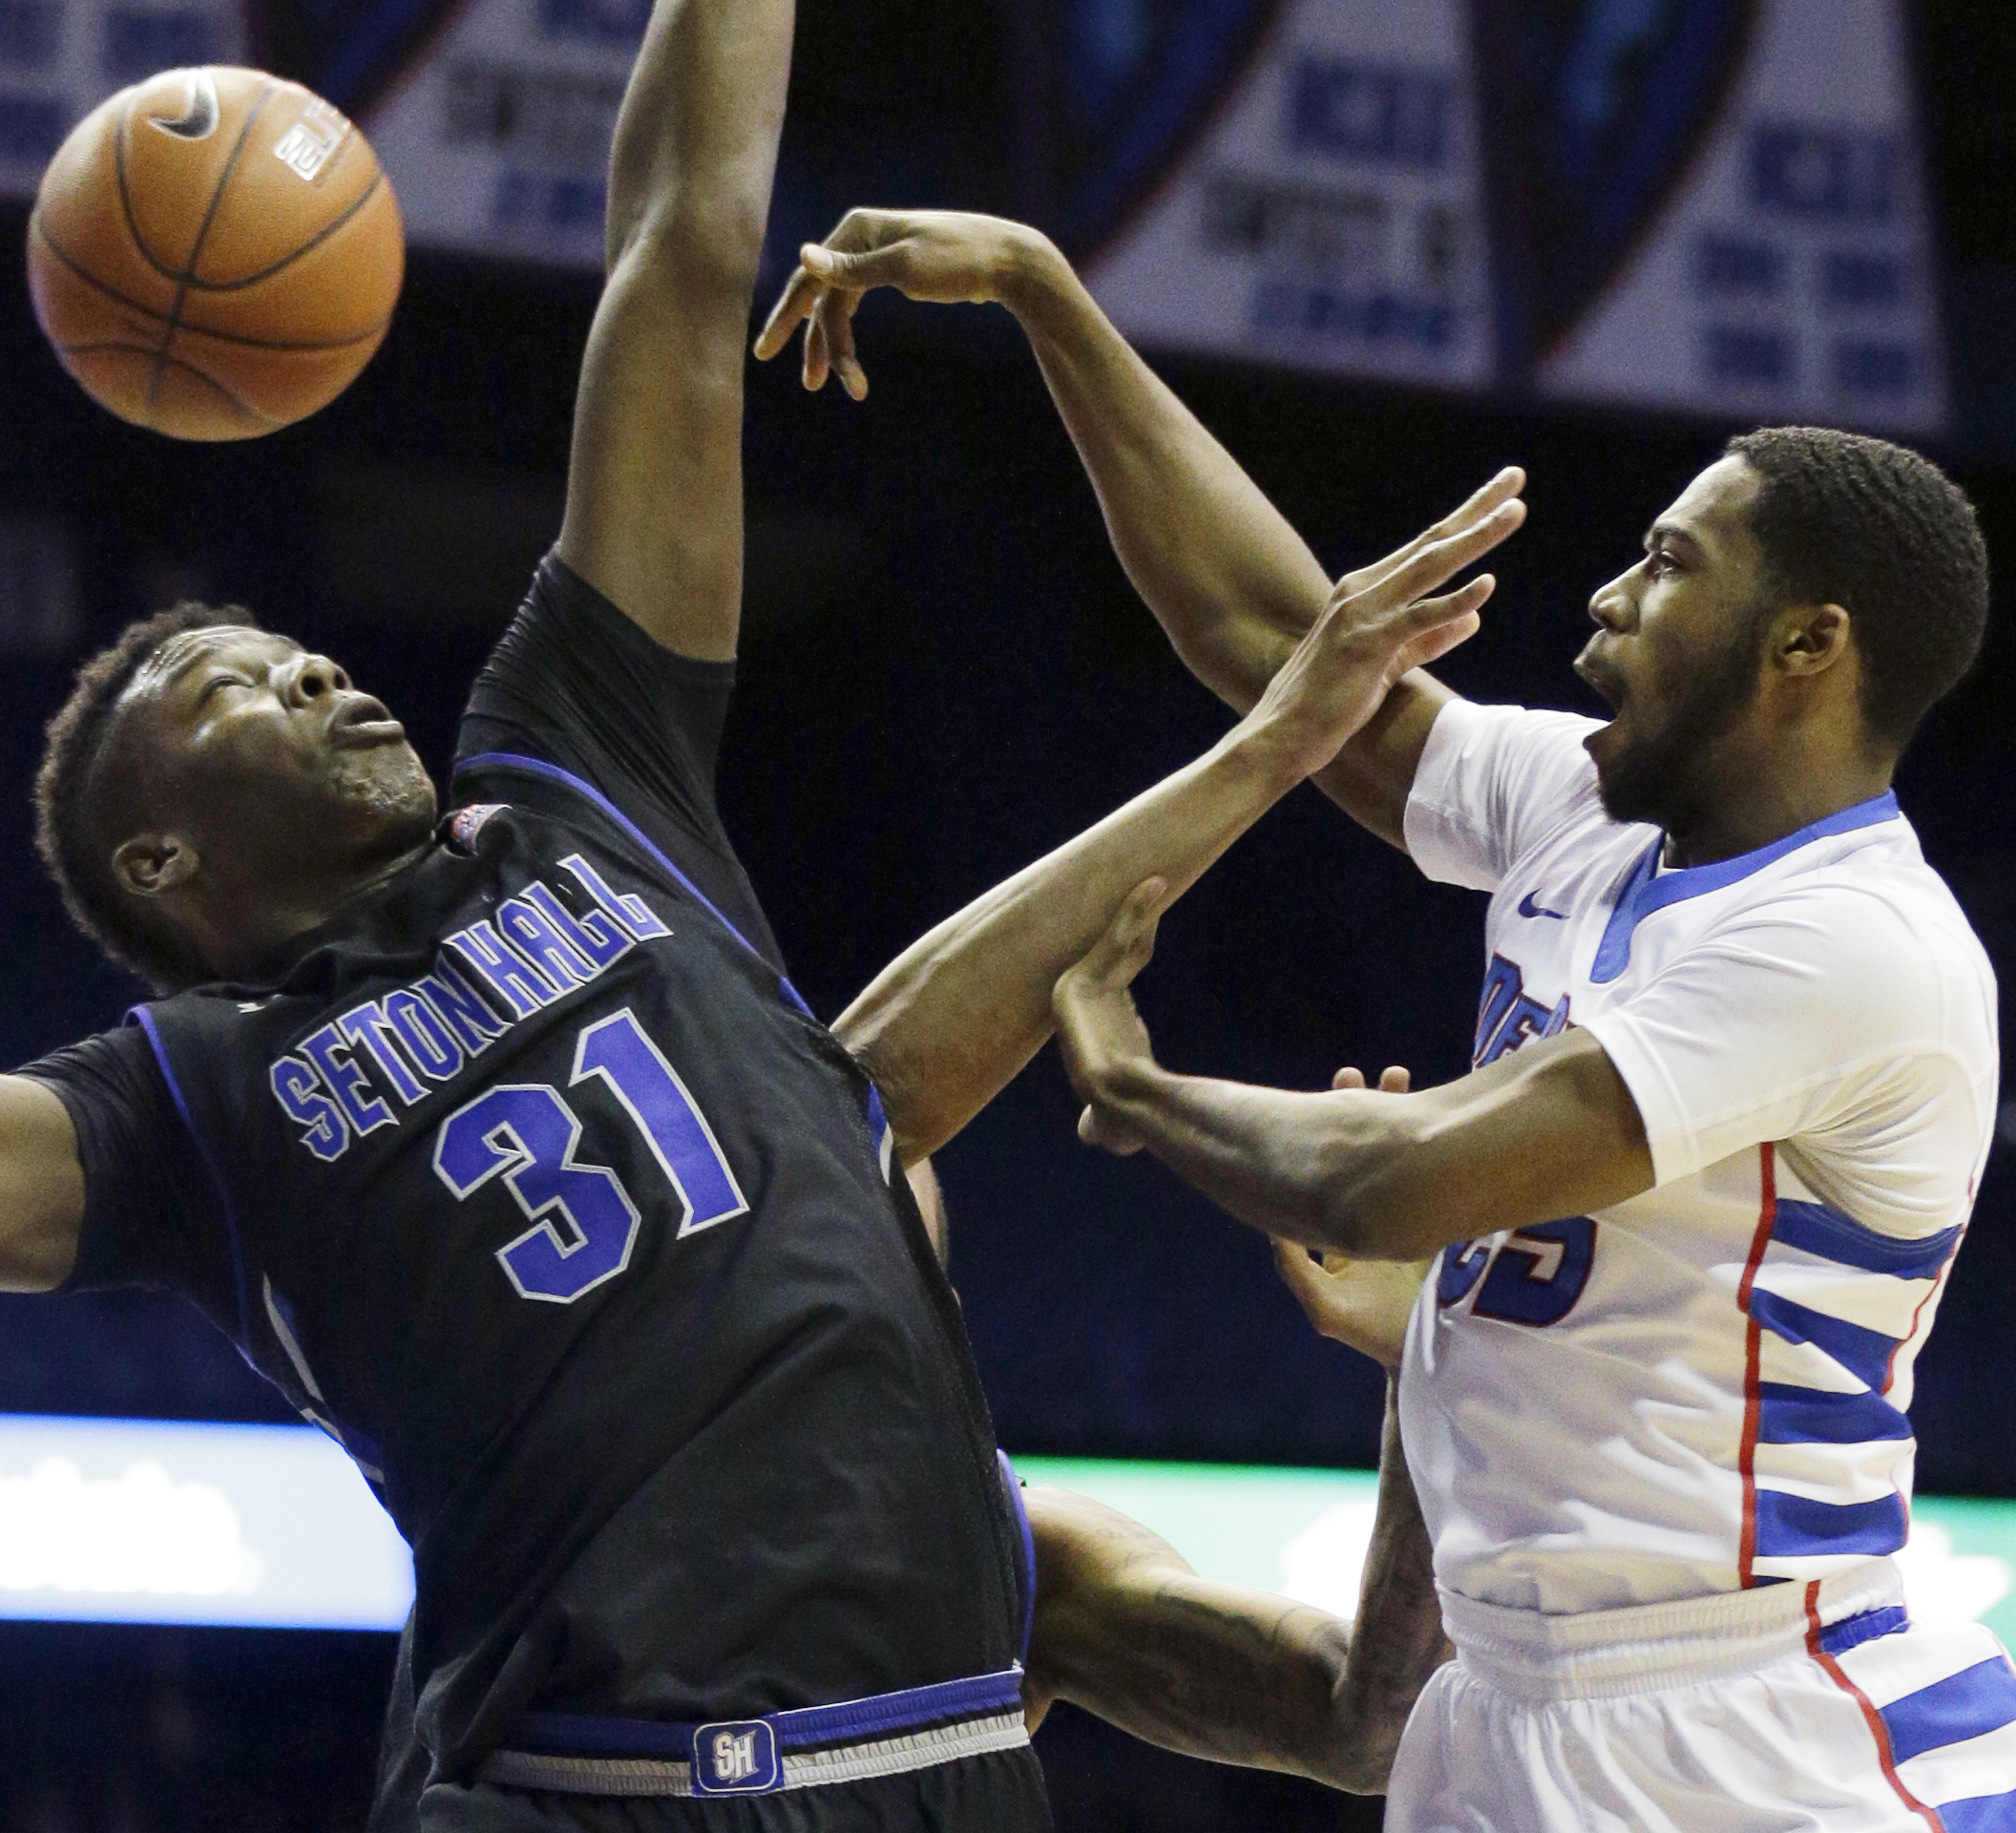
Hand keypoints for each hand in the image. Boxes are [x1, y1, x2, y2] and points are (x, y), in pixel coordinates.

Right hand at [754, 208, 1049, 399]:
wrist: (1006, 260)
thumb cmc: (958, 260)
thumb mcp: (903, 267)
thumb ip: (852, 268)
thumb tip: (804, 257)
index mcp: (856, 230)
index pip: (810, 278)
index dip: (788, 317)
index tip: (767, 353)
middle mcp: (859, 238)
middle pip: (821, 295)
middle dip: (812, 341)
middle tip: (806, 382)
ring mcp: (874, 255)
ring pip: (839, 306)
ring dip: (836, 347)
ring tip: (836, 386)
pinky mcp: (892, 273)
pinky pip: (856, 305)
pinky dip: (850, 335)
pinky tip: (847, 359)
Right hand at [1052, 878, 1166, 1154]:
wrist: (1122, 1110)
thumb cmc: (1123, 1120)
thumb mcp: (1113, 1114)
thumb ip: (1101, 1121)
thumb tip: (1093, 1134)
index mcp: (1091, 1024)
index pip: (1118, 974)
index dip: (1135, 946)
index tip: (1152, 925)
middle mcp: (1075, 1001)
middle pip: (1116, 952)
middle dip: (1133, 922)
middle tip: (1154, 890)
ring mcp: (1075, 989)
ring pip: (1116, 940)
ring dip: (1135, 910)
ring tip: (1158, 882)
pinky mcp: (1080, 980)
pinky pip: (1117, 936)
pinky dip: (1134, 909)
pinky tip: (1156, 885)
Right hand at [1243, 493, 1522, 778]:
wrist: (1282, 734)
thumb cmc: (1329, 704)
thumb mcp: (1387, 664)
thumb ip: (1429, 638)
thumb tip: (1475, 616)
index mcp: (1365, 592)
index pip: (1426, 548)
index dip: (1466, 520)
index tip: (1502, 496)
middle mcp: (1362, 592)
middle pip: (1432, 543)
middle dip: (1477, 509)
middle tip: (1515, 476)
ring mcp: (1363, 615)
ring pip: (1429, 567)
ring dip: (1475, 537)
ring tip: (1515, 512)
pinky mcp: (1367, 645)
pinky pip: (1418, 618)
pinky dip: (1453, 601)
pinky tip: (1487, 585)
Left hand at [1271, 1066, 1430, 1367]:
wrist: (1436, 1357)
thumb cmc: (1376, 1338)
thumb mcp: (1328, 1311)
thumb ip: (1298, 1273)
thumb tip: (1273, 1232)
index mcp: (1340, 1229)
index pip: (1328, 1171)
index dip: (1325, 1136)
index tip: (1324, 1100)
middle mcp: (1371, 1214)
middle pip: (1361, 1151)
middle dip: (1360, 1112)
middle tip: (1355, 1074)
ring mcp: (1410, 1211)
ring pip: (1399, 1151)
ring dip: (1395, 1114)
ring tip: (1396, 1074)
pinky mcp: (1447, 1215)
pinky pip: (1437, 1167)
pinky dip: (1434, 1139)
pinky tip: (1438, 1110)